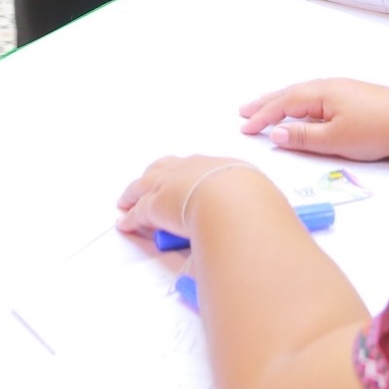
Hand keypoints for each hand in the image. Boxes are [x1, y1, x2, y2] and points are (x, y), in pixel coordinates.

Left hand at [115, 155, 271, 239]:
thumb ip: (254, 202)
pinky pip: (137, 212)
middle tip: (149, 181)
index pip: (195, 167)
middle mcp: (188, 169)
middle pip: (164, 168)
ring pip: (144, 185)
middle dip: (155, 174)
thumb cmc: (250, 198)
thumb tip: (262, 215)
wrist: (232, 202)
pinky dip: (130, 218)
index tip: (183, 179)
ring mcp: (169, 185)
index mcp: (215, 166)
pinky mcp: (155, 206)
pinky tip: (125, 223)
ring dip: (134, 193)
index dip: (186, 174)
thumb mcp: (258, 194)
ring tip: (128, 200)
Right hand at [238, 79, 388, 160]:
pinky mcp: (351, 97)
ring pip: (301, 94)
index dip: (262, 117)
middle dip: (265, 103)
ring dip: (280, 101)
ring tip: (264, 108)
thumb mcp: (335, 139)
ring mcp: (340, 90)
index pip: (283, 105)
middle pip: (288, 94)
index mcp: (320, 93)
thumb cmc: (375, 130)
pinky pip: (313, 97)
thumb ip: (303, 137)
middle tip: (243, 111)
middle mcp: (327, 86)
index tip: (244, 128)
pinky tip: (299, 109)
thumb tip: (275, 133)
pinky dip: (297, 103)